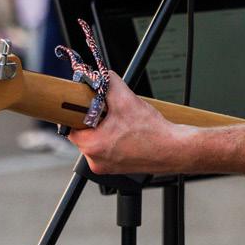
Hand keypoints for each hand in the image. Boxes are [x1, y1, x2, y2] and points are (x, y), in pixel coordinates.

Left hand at [67, 72, 186, 174]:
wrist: (173, 149)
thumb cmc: (153, 132)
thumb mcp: (126, 99)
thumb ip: (108, 83)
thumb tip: (100, 75)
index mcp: (92, 146)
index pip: (71, 126)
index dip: (79, 113)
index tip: (87, 105)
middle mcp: (96, 161)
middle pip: (84, 133)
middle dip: (95, 120)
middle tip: (109, 111)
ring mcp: (106, 167)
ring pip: (96, 141)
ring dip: (105, 130)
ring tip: (121, 123)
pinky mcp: (116, 168)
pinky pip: (107, 150)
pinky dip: (114, 139)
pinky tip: (127, 133)